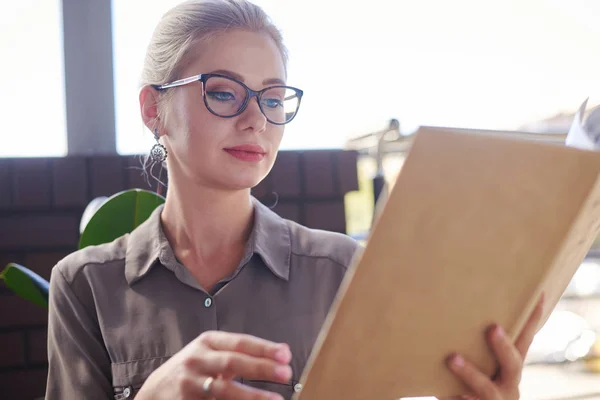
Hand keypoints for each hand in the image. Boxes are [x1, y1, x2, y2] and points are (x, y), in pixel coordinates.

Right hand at [136, 331, 291, 399]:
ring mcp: (190, 383)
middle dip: (261, 368)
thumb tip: (283, 351)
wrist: (156, 390)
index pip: (240, 342)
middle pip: (233, 362)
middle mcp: (197, 359)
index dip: (263, 348)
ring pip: (224, 390)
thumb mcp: (213, 352)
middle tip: (286, 374)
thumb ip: (244, 351)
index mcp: (207, 342)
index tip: (286, 355)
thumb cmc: (195, 368)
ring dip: (252, 396)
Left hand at [440, 293, 544, 399]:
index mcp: (510, 368)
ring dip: (470, 372)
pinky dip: (459, 398)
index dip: (533, 320)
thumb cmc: (471, 382)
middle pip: (512, 364)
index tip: (540, 296)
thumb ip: (475, 344)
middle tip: (493, 328)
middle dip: (503, 346)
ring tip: (452, 358)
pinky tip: (449, 394)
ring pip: (487, 388)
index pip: (525, 340)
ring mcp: (496, 399)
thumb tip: (454, 304)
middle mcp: (509, 384)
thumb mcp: (480, 364)